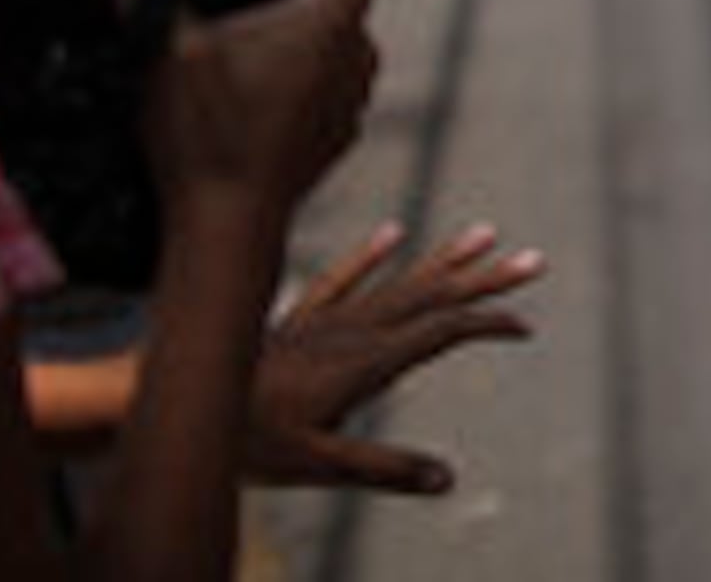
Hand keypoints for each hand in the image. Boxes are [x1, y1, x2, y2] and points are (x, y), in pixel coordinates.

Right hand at [129, 0, 407, 227]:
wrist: (229, 230)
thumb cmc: (205, 143)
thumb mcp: (162, 50)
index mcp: (334, 15)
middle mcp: (361, 46)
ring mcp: (356, 86)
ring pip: (340, 20)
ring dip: (298, 3)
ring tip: (236, 9)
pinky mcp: (341, 120)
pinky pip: (330, 66)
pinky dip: (297, 51)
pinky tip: (244, 67)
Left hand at [246, 221, 542, 491]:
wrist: (176, 404)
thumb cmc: (244, 442)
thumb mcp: (318, 464)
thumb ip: (382, 470)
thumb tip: (448, 478)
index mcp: (364, 362)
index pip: (441, 333)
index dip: (486, 325)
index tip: (524, 326)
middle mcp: (352, 332)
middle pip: (430, 299)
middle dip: (484, 281)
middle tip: (534, 261)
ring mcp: (324, 323)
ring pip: (396, 284)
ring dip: (443, 260)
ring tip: (485, 233)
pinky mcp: (296, 322)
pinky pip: (339, 281)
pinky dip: (368, 257)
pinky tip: (393, 232)